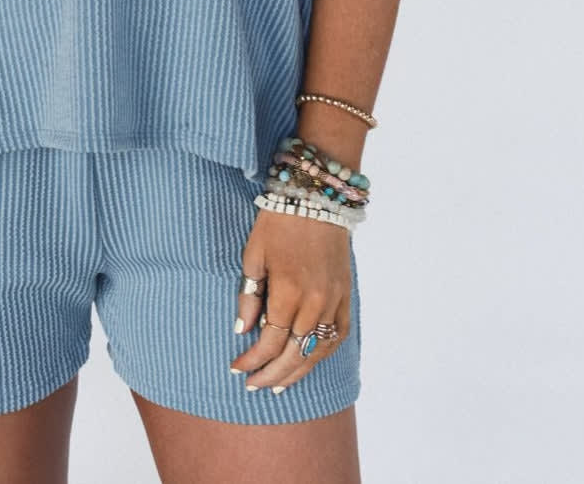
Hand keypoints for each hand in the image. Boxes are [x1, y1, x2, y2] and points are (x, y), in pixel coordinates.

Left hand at [230, 206, 350, 393]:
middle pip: (294, 353)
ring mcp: (334, 300)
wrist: (317, 197)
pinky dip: (322, 352)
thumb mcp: (253, 253)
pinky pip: (338, 335)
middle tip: (253, 386)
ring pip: (317, 350)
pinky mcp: (346, 295)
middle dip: (272, 374)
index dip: (252, 360)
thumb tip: (243, 329)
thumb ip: (249, 295)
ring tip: (279, 384)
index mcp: (289, 291)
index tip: (237, 368)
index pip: (270, 341)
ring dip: (297, 371)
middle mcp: (315, 302)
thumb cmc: (279, 221)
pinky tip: (308, 360)